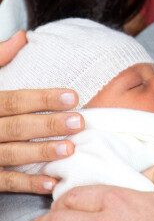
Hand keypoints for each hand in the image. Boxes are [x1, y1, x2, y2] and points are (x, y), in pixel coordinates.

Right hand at [0, 30, 83, 193]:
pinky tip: (50, 181)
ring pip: (10, 155)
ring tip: (70, 149)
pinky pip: (2, 182)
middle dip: (48, 125)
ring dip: (40, 154)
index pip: (14, 100)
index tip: (72, 96)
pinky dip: (26, 183)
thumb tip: (22, 37)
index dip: (43, 98)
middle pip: (15, 127)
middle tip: (78, 122)